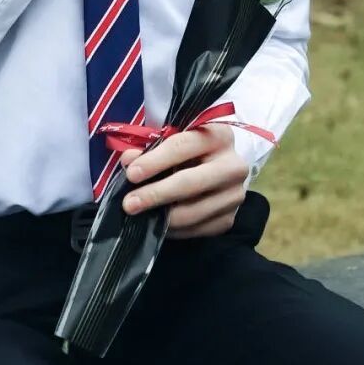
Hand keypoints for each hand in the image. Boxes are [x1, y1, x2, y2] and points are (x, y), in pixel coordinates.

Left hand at [117, 124, 250, 239]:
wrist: (221, 167)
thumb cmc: (190, 148)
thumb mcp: (173, 139)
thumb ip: (150, 147)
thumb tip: (128, 160)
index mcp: (219, 135)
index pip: (182, 147)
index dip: (155, 161)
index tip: (131, 174)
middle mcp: (233, 165)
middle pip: (190, 183)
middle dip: (156, 194)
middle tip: (129, 203)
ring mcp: (235, 195)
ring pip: (193, 211)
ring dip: (162, 217)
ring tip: (139, 216)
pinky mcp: (229, 219)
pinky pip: (197, 229)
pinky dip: (174, 229)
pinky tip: (158, 224)